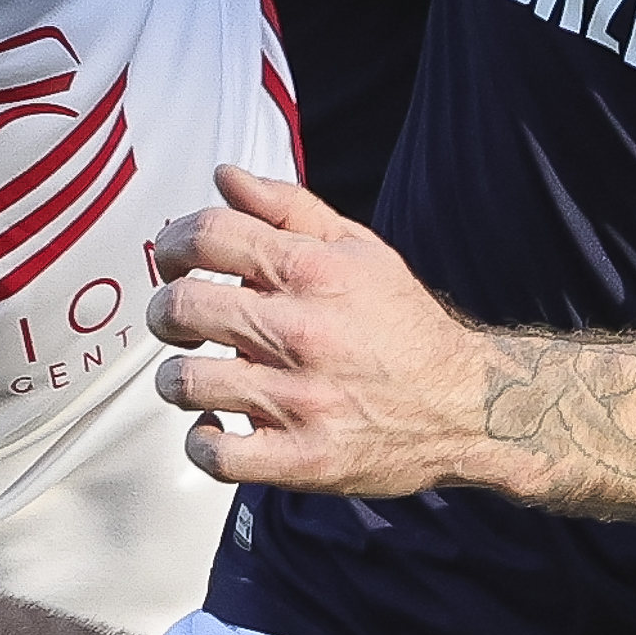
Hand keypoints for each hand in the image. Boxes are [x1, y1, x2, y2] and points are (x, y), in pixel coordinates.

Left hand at [148, 165, 506, 497]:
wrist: (469, 404)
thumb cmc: (406, 327)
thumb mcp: (359, 249)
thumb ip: (289, 208)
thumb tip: (227, 177)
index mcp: (313, 272)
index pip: (208, 235)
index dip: (172, 244)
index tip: (173, 260)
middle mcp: (301, 331)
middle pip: (182, 306)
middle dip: (166, 312)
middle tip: (177, 320)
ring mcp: (299, 399)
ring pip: (186, 382)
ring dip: (178, 378)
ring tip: (196, 376)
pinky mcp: (302, 457)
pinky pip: (216, 456)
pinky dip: (201, 443)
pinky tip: (215, 428)